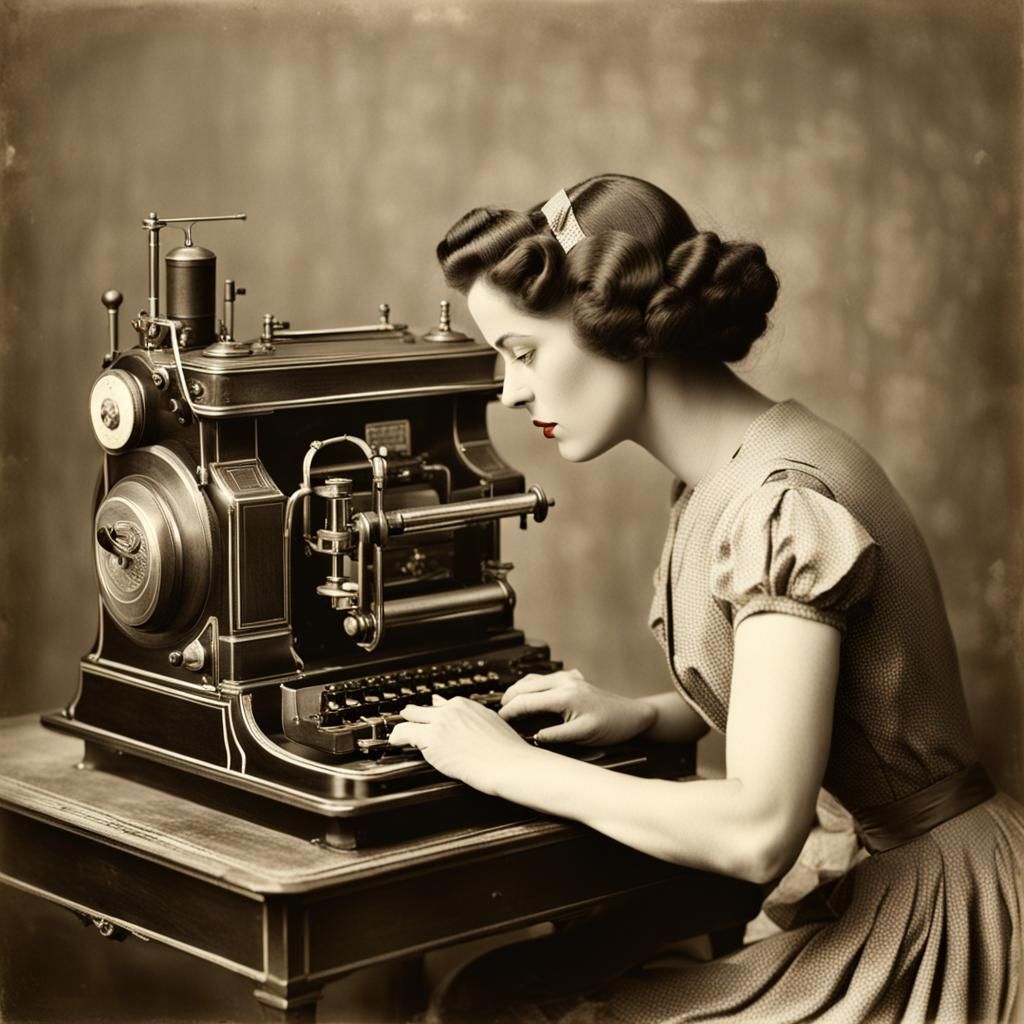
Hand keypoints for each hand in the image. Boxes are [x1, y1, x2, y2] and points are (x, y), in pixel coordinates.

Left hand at [389, 695, 532, 794]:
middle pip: (422, 709)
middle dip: (414, 717)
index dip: (432, 716)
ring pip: (410, 717)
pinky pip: (404, 732)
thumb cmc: (505, 750)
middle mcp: (451, 709)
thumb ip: (471, 717)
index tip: (429, 723)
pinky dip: (397, 737)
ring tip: (399, 735)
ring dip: (404, 726)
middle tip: (408, 725)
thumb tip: (459, 717)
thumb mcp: (490, 723)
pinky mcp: (431, 737)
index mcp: (466, 705)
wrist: (507, 763)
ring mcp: (440, 722)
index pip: (439, 706)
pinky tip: (395, 742)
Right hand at [499, 669, 655, 745]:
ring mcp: (567, 677)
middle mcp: (563, 682)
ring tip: (508, 707)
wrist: (632, 715)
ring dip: (518, 691)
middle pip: (524, 686)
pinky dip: (531, 686)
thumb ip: (557, 736)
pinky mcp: (572, 678)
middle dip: (508, 699)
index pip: (526, 701)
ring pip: (532, 679)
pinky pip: (544, 678)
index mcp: (564, 696)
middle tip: (497, 716)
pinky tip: (528, 697)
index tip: (497, 722)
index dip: (508, 712)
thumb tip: (533, 737)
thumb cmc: (611, 727)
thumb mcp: (584, 736)